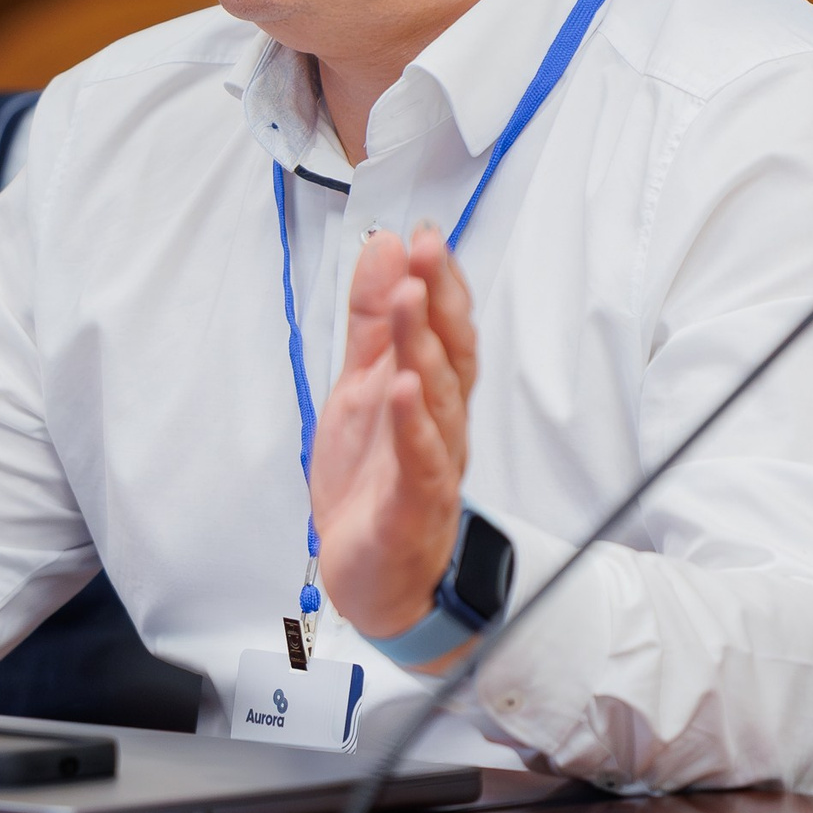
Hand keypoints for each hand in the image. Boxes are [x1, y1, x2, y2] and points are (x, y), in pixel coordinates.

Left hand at [308, 224, 479, 643]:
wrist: (375, 579)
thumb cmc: (373, 481)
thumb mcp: (361, 387)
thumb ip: (372, 322)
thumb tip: (382, 246)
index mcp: (431, 393)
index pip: (444, 327)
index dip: (439, 281)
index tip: (424, 233)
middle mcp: (441, 424)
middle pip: (451, 354)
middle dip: (439, 298)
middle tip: (426, 249)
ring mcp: (431, 466)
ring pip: (438, 400)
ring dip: (423, 346)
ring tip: (408, 300)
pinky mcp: (412, 508)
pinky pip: (419, 462)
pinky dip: (414, 424)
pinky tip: (404, 388)